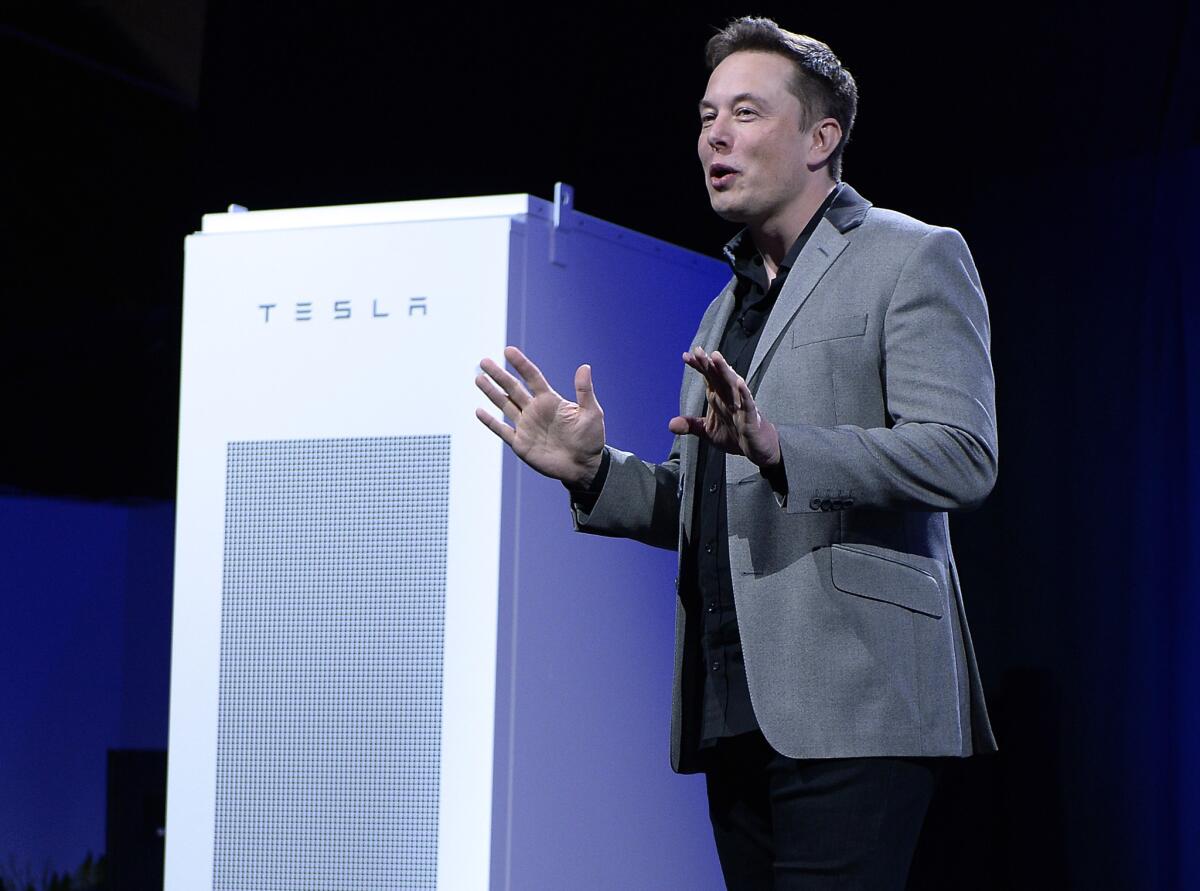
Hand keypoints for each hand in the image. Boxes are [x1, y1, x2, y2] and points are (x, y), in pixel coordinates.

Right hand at [475, 346, 605, 485]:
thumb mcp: (591, 413)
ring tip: (478, 379)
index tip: (508, 351)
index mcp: (550, 401)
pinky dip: (491, 421)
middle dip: (498, 375)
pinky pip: (502, 430)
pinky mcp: (521, 444)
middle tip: (484, 362)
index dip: (520, 364)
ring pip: (504, 405)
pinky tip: (479, 411)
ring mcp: (526, 426)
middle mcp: (535, 410)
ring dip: (491, 392)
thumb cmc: (591, 439)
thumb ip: (584, 391)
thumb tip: (585, 367)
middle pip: (513, 388)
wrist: (584, 467)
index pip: (532, 377)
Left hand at [668, 347, 780, 467]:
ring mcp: (741, 405)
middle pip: (718, 376)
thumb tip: (670, 425)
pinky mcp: (752, 417)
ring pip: (732, 384)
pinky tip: (739, 383)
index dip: (698, 366)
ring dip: (725, 370)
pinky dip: (744, 393)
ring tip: (716, 357)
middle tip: (697, 350)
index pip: (708, 377)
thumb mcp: (708, 431)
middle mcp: (729, 396)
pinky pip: (748, 403)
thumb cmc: (734, 434)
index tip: (685, 356)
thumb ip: (691, 425)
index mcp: (719, 396)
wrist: (757, 448)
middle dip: (708, 363)